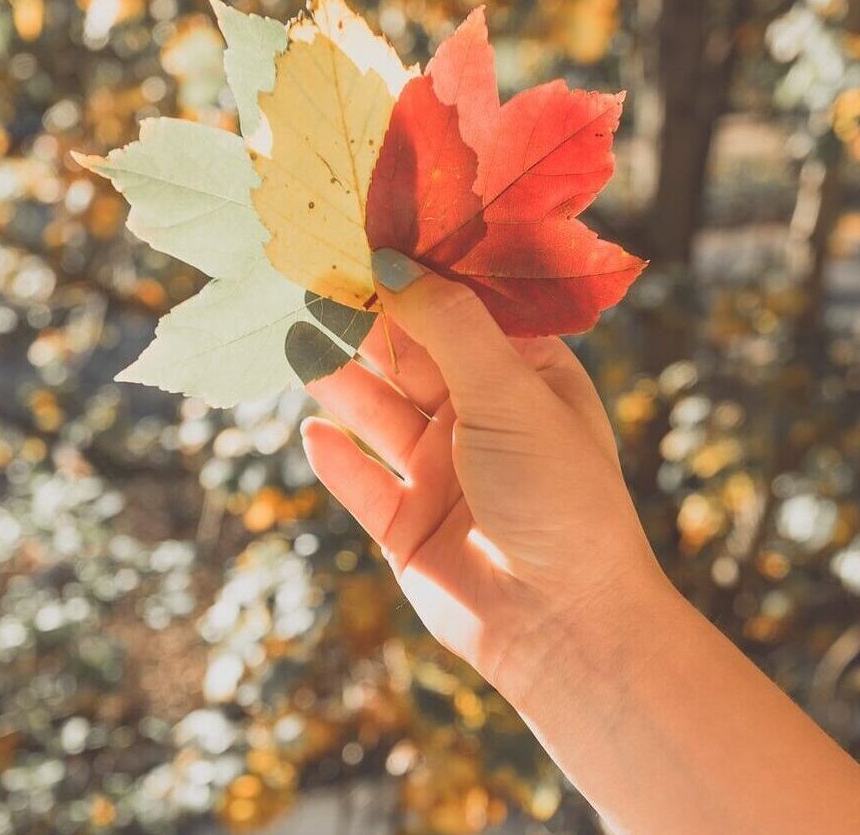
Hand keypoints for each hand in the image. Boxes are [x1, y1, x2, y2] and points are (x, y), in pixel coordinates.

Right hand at [303, 248, 663, 697]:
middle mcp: (480, 417)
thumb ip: (447, 325)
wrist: (565, 626)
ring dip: (339, 380)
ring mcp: (441, 473)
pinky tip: (314, 432)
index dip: (412, 274)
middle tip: (305, 275)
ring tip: (294, 339)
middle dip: (362, 321)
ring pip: (376, 413)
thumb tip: (391, 260)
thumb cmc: (560, 496)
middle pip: (408, 356)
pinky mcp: (407, 527)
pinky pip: (361, 483)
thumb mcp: (510, 392)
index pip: (459, 309)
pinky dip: (337, 459)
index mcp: (524, 376)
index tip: (359, 232)